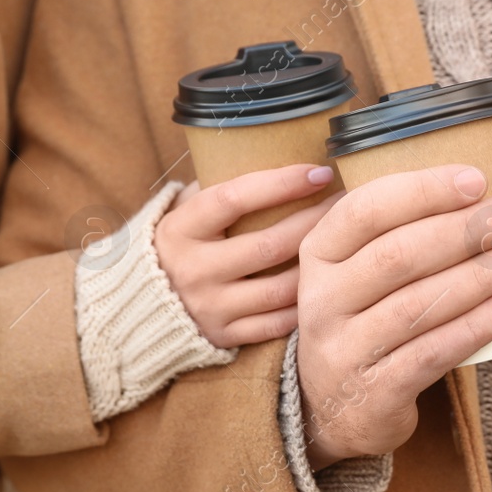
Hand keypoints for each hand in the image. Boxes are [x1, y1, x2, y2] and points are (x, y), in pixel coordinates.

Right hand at [154, 163, 340, 347]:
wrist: (140, 306)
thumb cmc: (181, 242)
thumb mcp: (186, 210)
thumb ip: (222, 188)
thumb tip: (286, 155)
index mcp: (181, 228)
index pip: (235, 198)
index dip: (281, 184)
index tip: (320, 171)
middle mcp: (193, 269)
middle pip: (270, 245)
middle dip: (317, 221)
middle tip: (350, 203)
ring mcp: (209, 307)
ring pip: (282, 287)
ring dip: (321, 263)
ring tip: (348, 242)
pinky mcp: (224, 336)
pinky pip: (279, 323)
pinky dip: (307, 303)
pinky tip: (329, 282)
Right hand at [295, 164, 491, 469]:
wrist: (335, 407)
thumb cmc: (370, 314)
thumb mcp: (376, 264)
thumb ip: (430, 215)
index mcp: (320, 252)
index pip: (365, 209)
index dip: (422, 191)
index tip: (476, 179)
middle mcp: (322, 298)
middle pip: (395, 255)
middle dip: (461, 232)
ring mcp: (343, 348)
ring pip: (417, 305)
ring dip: (476, 278)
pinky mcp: (373, 392)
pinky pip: (430, 354)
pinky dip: (474, 327)